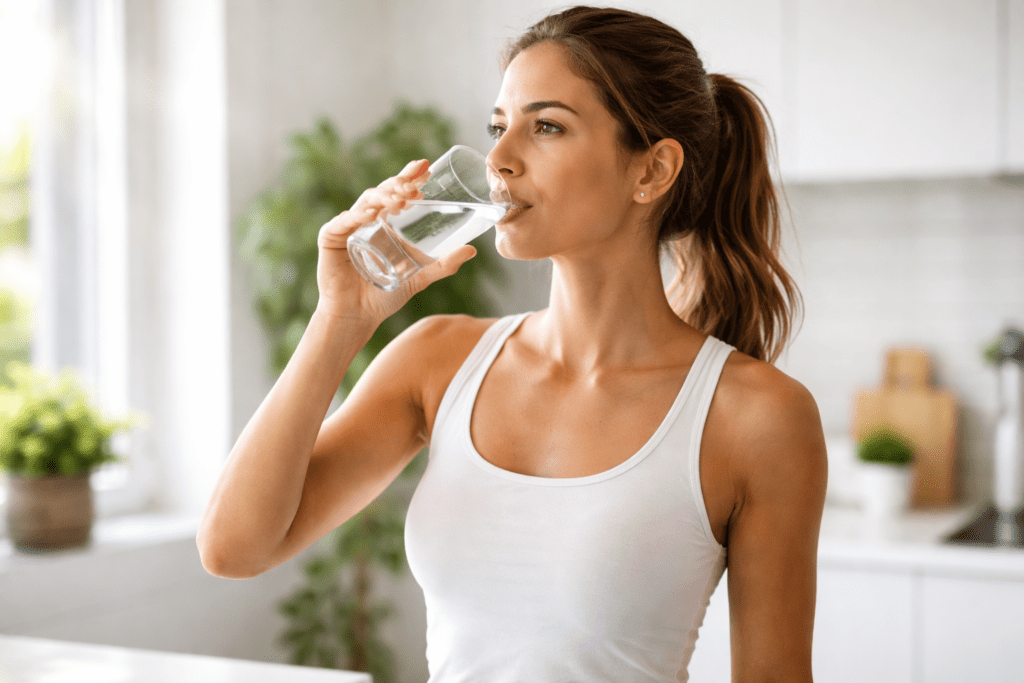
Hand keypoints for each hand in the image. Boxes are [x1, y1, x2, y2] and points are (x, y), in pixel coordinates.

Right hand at [315, 159, 477, 326]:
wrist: (358, 316)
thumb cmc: (385, 296)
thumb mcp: (420, 277)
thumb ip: (444, 264)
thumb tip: (472, 250)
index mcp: (385, 222)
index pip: (398, 193)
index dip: (409, 177)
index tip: (425, 166)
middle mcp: (366, 219)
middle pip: (383, 192)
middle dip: (399, 183)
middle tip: (416, 185)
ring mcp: (348, 227)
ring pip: (365, 202)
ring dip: (384, 197)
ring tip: (401, 199)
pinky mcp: (331, 238)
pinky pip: (343, 222)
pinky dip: (356, 215)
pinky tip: (370, 214)